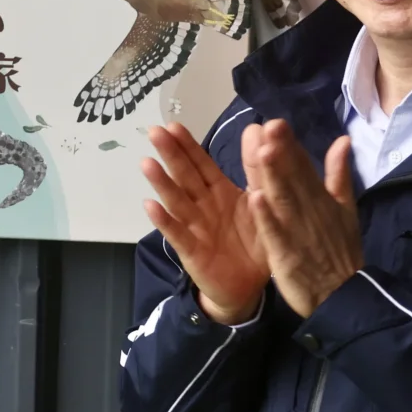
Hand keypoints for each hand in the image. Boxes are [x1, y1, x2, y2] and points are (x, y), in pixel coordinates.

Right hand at [141, 123, 269, 323]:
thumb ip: (260, 169)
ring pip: (176, 201)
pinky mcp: (192, 252)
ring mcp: (195, 228)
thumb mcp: (264, 202)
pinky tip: (151, 206)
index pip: (202, 164)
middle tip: (154, 132)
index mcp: (220, 193)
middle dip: (171, 155)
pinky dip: (164, 220)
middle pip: (184, 177)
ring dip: (162, 183)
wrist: (250, 286)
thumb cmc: (254, 242)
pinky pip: (178, 234)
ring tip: (147, 163)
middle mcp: (203, 206)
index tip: (173, 125)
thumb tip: (258, 128)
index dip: (188, 146)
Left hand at [241, 120, 361, 317]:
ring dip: (273, 176)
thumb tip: (343, 140)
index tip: (276, 121)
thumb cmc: (340, 250)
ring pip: (283, 200)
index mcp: (321, 198)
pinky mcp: (287, 254)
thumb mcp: (346, 209)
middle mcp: (310, 210)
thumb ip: (339, 174)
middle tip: (270, 126)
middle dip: (282, 152)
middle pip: (293, 178)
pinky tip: (255, 198)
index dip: (290, 145)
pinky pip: (275, 233)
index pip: (304, 167)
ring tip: (263, 151)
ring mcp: (298, 231)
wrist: (344, 296)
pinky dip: (267, 217)